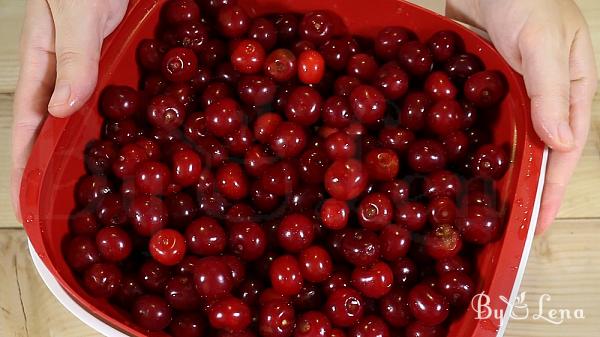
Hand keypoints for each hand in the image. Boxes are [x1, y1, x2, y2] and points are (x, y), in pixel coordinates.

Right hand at [11, 0, 127, 220]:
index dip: (24, 160)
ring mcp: (90, 64)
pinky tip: (129, 137)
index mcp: (42, 60)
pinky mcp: (113, 58)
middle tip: (68, 203)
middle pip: (55, 126)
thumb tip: (62, 111)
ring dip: (88, 146)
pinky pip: (110, 96)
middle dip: (56, 164)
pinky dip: (114, 119)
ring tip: (100, 182)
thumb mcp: (76, 13)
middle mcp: (64, 68)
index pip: (28, 121)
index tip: (25, 197)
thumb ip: (72, 58)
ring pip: (83, 115)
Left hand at [447, 0, 597, 233]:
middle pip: (529, 152)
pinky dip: (460, 138)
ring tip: (468, 201)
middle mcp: (537, 97)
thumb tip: (561, 146)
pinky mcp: (475, 83)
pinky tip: (444, 158)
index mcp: (568, 92)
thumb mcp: (546, 45)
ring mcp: (503, 92)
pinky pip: (469, 117)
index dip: (550, 191)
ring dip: (485, 168)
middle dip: (516, 188)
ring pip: (498, 139)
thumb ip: (552, 92)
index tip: (536, 226)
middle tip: (496, 225)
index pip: (563, 152)